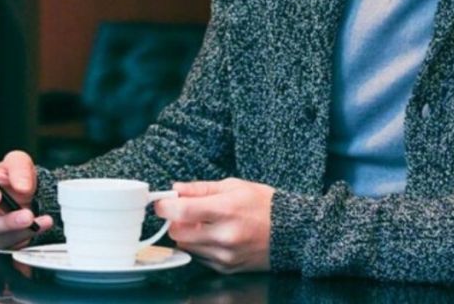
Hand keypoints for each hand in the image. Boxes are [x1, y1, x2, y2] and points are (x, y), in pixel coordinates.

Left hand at [154, 178, 273, 273]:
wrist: (292, 232)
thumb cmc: (264, 204)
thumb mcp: (234, 186)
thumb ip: (201, 189)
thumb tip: (175, 189)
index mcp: (226, 210)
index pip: (182, 212)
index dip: (165, 206)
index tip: (161, 202)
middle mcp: (225, 236)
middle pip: (177, 233)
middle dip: (175, 221)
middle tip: (185, 211)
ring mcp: (226, 256)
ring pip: (186, 247)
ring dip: (188, 234)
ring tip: (205, 223)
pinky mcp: (227, 268)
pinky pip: (200, 258)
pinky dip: (201, 246)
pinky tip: (216, 235)